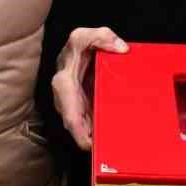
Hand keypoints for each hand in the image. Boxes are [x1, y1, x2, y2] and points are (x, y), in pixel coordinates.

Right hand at [50, 27, 128, 149]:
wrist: (76, 53)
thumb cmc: (79, 46)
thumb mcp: (86, 36)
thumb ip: (103, 37)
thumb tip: (122, 49)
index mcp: (64, 84)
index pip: (70, 116)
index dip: (80, 133)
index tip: (92, 145)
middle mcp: (66, 101)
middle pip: (79, 129)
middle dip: (94, 140)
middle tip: (113, 150)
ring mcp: (74, 108)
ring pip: (86, 130)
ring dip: (100, 138)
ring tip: (118, 148)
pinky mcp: (83, 111)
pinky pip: (91, 125)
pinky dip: (101, 131)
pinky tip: (116, 137)